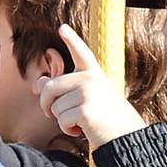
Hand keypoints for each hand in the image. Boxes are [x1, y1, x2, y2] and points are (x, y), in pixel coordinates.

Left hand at [36, 24, 144, 148]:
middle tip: (54, 114)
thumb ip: (63, 90)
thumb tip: (37, 83)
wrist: (128, 139)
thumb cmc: (108, 120)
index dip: (72, 39)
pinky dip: (69, 130)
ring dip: (63, 120)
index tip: (63, 28)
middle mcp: (90, 80)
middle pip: (50, 88)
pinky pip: (62, 120)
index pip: (82, 53)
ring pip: (55, 107)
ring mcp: (88, 93)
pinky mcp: (85, 110)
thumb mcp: (87, 100)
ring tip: (82, 123)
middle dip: (47, 105)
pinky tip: (83, 130)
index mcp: (94, 74)